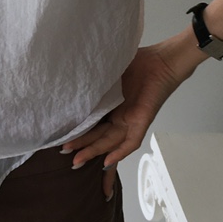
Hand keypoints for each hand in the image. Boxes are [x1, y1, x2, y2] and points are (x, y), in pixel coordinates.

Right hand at [62, 32, 202, 198]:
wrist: (161, 60)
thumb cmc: (136, 63)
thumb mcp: (108, 73)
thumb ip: (94, 82)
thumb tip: (71, 83)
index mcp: (110, 107)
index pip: (92, 125)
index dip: (79, 135)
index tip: (61, 141)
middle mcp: (119, 116)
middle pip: (98, 136)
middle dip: (81, 146)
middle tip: (64, 151)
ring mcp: (130, 120)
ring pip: (110, 142)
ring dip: (93, 151)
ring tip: (76, 158)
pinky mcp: (142, 121)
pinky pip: (131, 142)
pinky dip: (119, 152)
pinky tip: (106, 161)